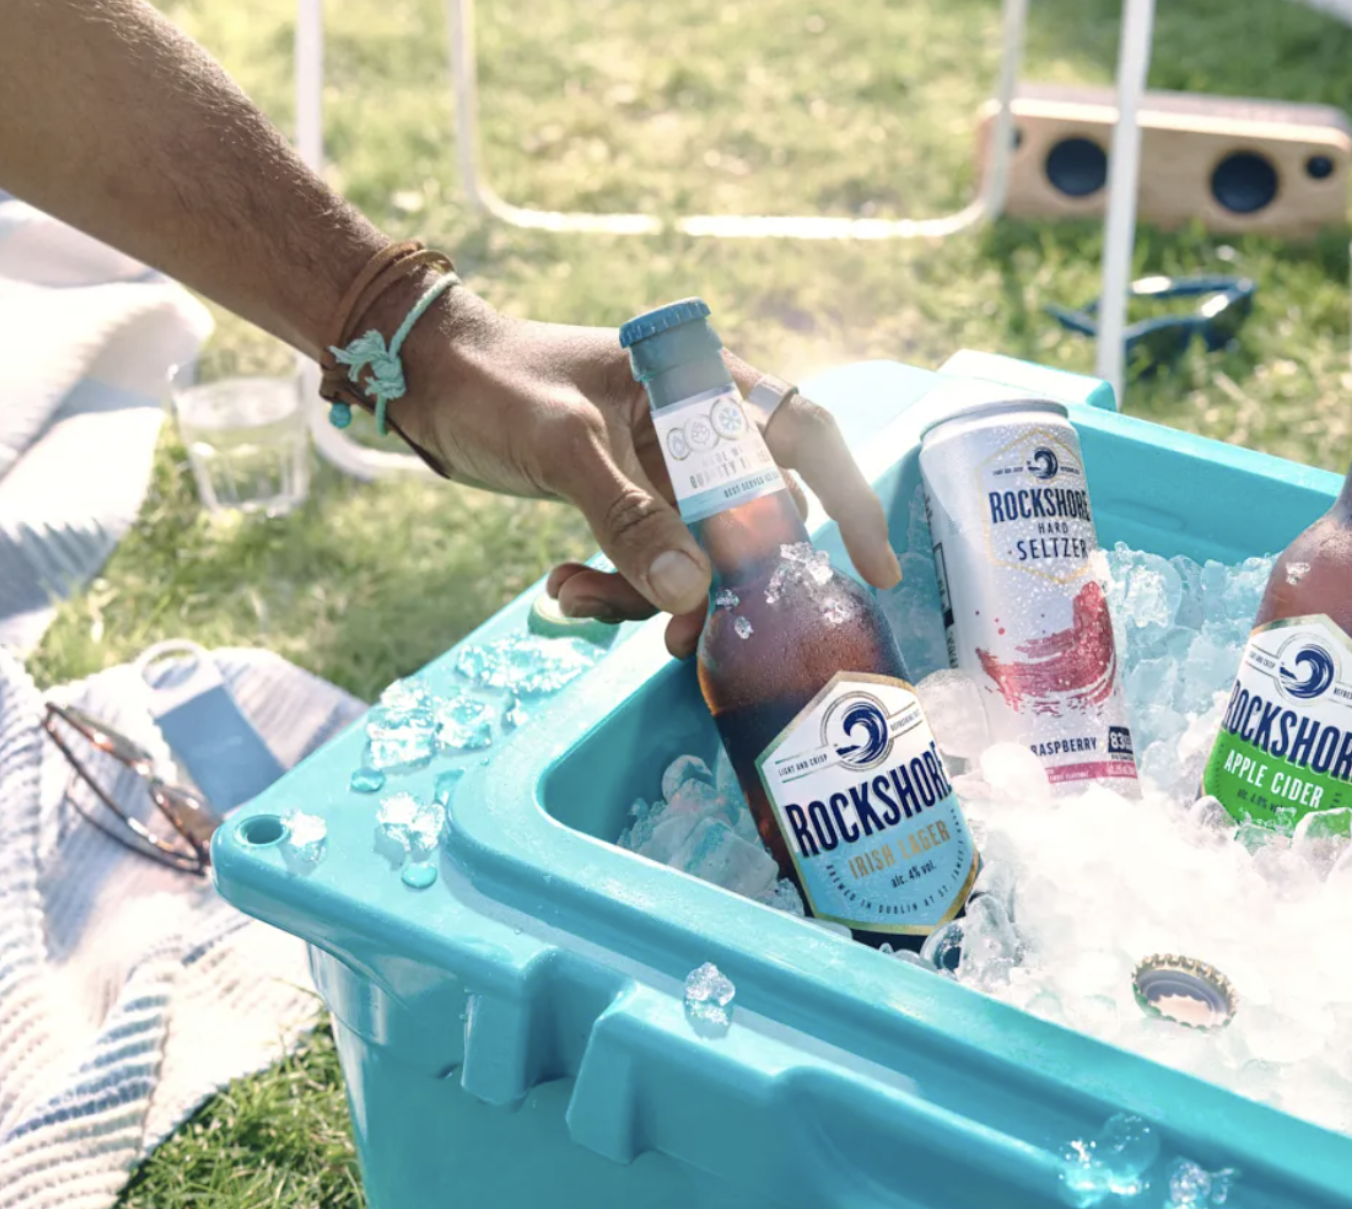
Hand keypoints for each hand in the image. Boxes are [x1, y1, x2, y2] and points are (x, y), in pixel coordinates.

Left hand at [390, 286, 901, 658]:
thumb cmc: (497, 382)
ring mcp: (667, 474)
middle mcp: (700, 434)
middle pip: (753, 522)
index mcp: (705, 387)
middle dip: (720, 583)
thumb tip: (694, 595)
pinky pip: (655, 565)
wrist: (426, 380)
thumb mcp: (564, 445)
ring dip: (652, 596)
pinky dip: (619, 590)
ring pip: (700, 557)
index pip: (807, 435)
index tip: (876, 567)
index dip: (851, 498)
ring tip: (578, 597)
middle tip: (682, 636)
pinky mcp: (633, 506)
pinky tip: (565, 586)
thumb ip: (629, 518)